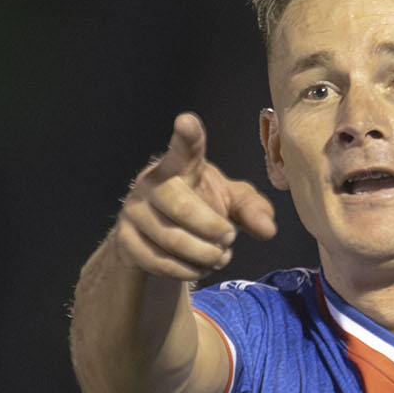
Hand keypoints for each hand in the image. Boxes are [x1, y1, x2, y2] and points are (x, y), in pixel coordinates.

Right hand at [114, 113, 276, 279]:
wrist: (157, 237)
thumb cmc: (199, 208)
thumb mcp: (230, 203)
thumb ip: (252, 209)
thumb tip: (267, 229)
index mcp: (179, 166)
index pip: (183, 149)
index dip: (187, 137)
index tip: (187, 121)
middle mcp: (151, 183)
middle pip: (182, 208)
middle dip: (212, 229)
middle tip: (230, 237)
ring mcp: (134, 211)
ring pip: (173, 240)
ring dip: (204, 255)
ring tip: (219, 256)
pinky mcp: (126, 240)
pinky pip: (161, 263)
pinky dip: (188, 271)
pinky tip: (200, 267)